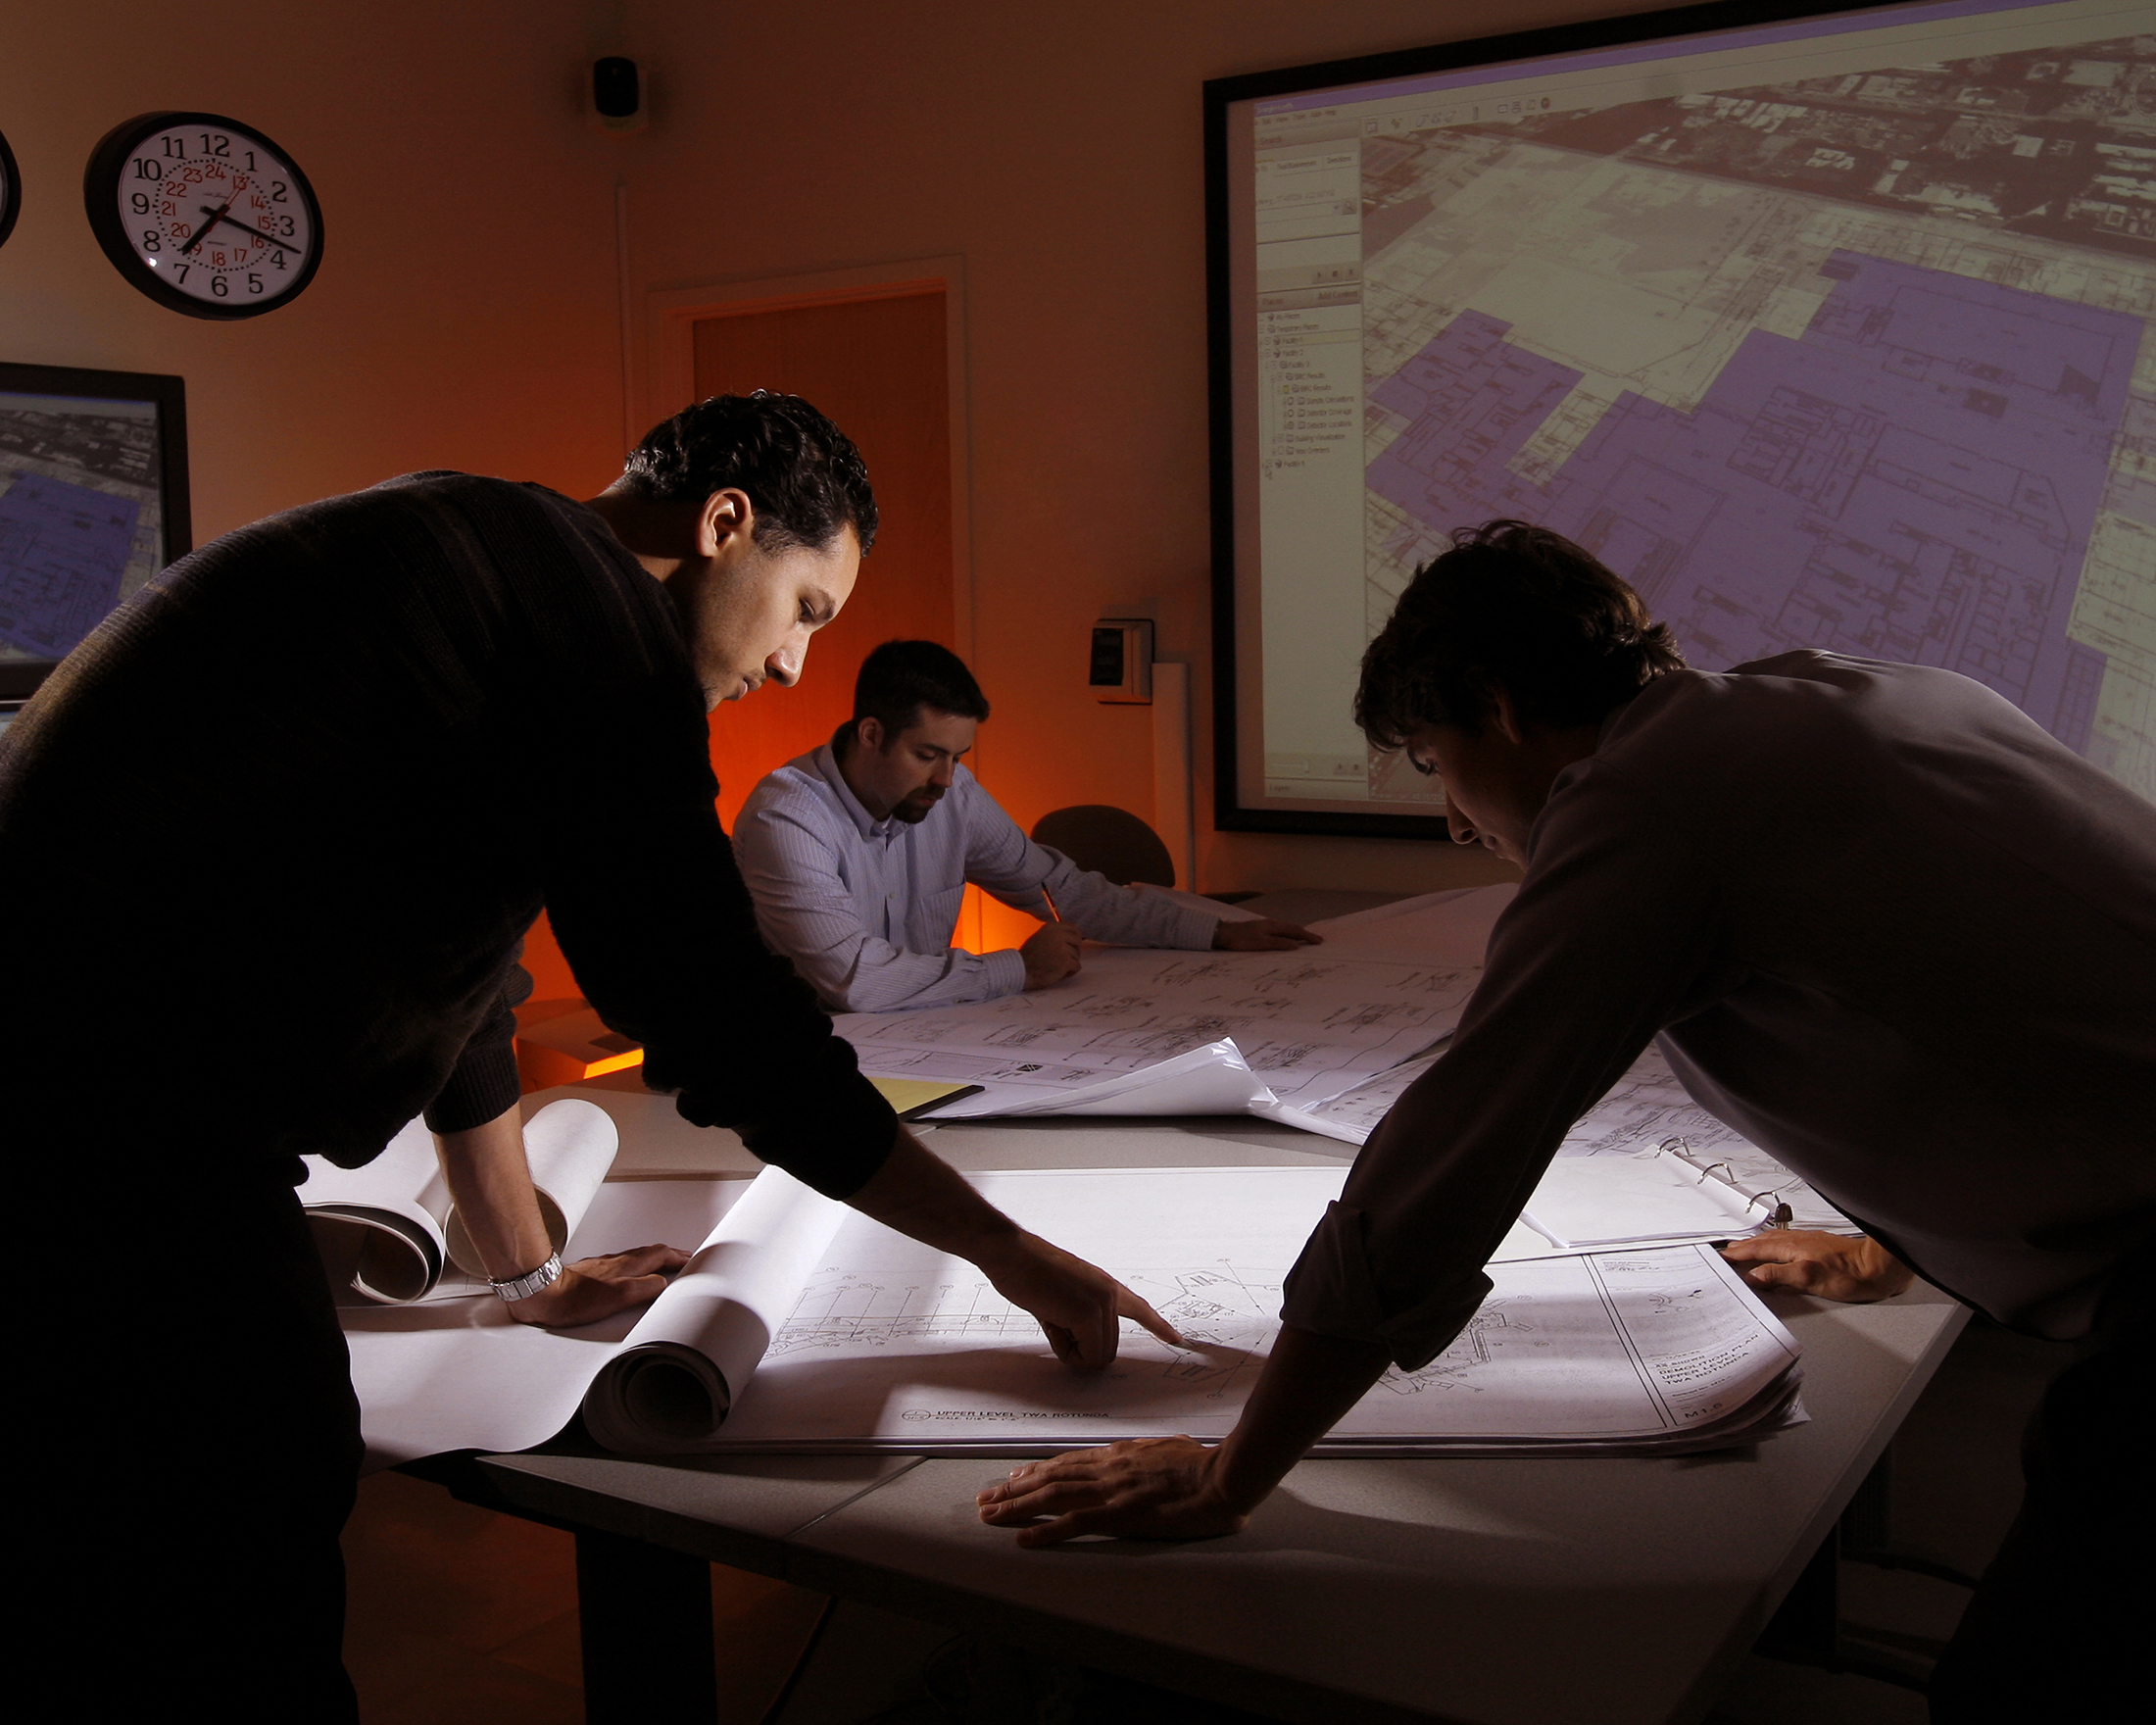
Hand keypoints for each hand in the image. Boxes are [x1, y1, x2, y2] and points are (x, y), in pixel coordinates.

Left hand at [505, 1242, 689, 1327]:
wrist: (541, 1293)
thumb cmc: (574, 1298)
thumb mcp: (619, 1297)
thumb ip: (645, 1288)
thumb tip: (663, 1283)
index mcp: (629, 1265)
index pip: (662, 1255)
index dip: (680, 1257)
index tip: (693, 1259)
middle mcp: (618, 1261)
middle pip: (651, 1253)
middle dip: (670, 1255)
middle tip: (683, 1260)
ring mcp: (603, 1266)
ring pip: (636, 1258)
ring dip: (653, 1260)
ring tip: (662, 1266)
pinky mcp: (590, 1274)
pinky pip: (621, 1265)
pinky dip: (634, 1267)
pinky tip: (628, 1276)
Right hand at [971, 1230, 1182, 1367]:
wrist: (1011, 1253)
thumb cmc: (1027, 1271)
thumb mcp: (1061, 1297)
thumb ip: (1078, 1318)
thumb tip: (1081, 1350)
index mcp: (1105, 1286)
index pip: (1140, 1308)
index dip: (1158, 1326)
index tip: (1177, 1339)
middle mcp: (1110, 1294)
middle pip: (1108, 1350)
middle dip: (1080, 1350)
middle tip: (1055, 1322)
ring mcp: (1101, 1304)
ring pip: (1098, 1357)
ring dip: (1072, 1351)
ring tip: (1052, 1317)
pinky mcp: (1087, 1315)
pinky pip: (1085, 1356)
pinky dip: (1065, 1351)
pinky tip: (1051, 1322)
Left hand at [977, 1437, 1248, 1545]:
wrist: (1222, 1476)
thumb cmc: (1205, 1465)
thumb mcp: (1174, 1450)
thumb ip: (1160, 1452)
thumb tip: (1166, 1450)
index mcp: (1120, 1456)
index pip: (1069, 1463)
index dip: (1037, 1472)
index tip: (1014, 1478)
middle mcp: (1107, 1469)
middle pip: (1050, 1479)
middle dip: (1013, 1490)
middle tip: (986, 1499)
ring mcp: (1110, 1492)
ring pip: (1051, 1498)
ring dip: (1016, 1507)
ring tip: (990, 1515)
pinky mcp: (1119, 1516)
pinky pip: (1073, 1524)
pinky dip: (1044, 1531)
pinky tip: (1023, 1538)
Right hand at [1021, 922, 1085, 988]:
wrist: (1021, 970)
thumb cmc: (1028, 957)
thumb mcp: (1040, 937)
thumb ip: (1055, 934)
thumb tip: (1071, 936)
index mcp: (1052, 927)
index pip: (1073, 928)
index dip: (1075, 937)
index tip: (1073, 945)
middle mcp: (1058, 935)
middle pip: (1078, 941)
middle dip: (1074, 951)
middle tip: (1065, 959)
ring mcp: (1062, 948)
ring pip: (1077, 955)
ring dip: (1070, 963)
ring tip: (1057, 967)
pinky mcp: (1065, 961)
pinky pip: (1077, 966)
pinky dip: (1070, 972)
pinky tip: (1060, 973)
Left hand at [1211, 917, 1320, 951]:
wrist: (1223, 933)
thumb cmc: (1241, 939)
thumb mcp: (1261, 943)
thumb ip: (1279, 944)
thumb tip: (1297, 945)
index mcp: (1273, 926)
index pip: (1295, 931)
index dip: (1308, 936)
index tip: (1319, 941)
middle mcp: (1271, 924)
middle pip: (1292, 927)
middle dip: (1305, 934)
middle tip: (1317, 940)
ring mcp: (1265, 925)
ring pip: (1285, 928)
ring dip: (1297, 933)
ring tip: (1306, 938)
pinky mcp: (1259, 929)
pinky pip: (1279, 930)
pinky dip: (1288, 934)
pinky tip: (1286, 938)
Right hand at [1718, 1231, 1913, 1301]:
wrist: (1878, 1266)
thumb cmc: (1849, 1273)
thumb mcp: (1809, 1279)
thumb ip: (1778, 1276)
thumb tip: (1753, 1276)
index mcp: (1790, 1248)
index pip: (1755, 1250)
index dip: (1737, 1255)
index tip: (1721, 1257)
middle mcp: (1796, 1241)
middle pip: (1761, 1242)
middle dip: (1741, 1247)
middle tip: (1726, 1253)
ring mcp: (1807, 1242)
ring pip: (1773, 1241)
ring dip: (1755, 1245)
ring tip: (1744, 1249)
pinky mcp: (1817, 1246)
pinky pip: (1785, 1243)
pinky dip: (1771, 1246)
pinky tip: (1777, 1250)